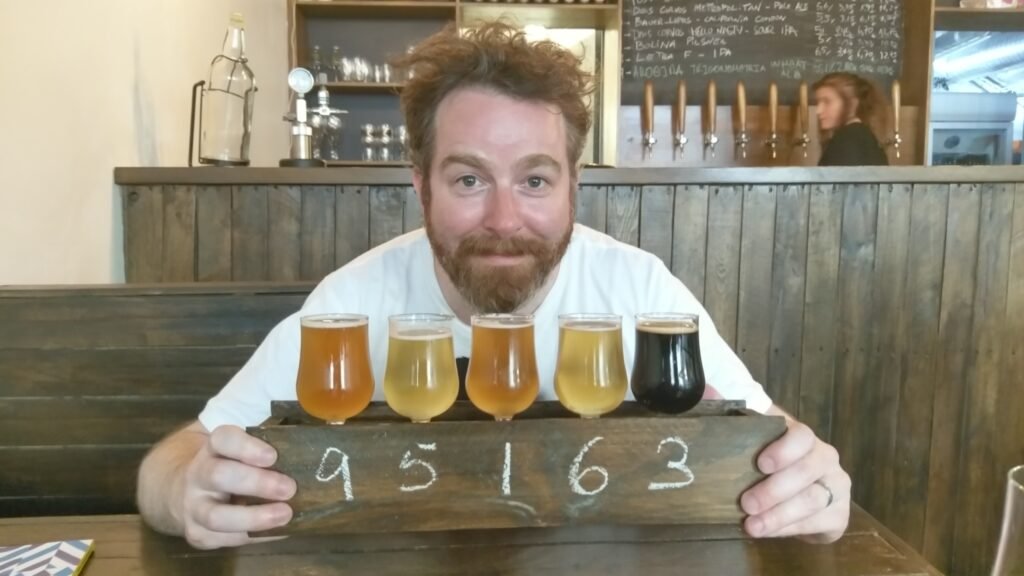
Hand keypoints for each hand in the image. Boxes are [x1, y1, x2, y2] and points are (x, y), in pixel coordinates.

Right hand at [180, 425, 296, 548]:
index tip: (272, 456)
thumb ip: (275, 438)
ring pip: (216, 516)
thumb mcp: (243, 447)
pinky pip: (225, 540)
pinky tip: (279, 531)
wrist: (185, 490)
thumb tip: (326, 427)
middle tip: (289, 488)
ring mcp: (194, 506)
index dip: (246, 447)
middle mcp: (198, 474)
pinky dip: (255, 537)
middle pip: (219, 475)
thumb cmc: (232, 464)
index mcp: (213, 448)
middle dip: (256, 483)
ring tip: (285, 515)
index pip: (223, 439)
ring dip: (253, 517)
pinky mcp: (198, 534)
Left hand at [740, 417, 850, 542]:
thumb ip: (734, 419)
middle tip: (746, 504)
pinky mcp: (839, 516)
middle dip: (774, 489)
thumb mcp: (753, 442)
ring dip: (779, 515)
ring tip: (752, 526)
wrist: (800, 502)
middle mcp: (825, 459)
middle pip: (807, 470)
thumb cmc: (772, 466)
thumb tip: (710, 391)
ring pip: (813, 500)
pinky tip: (768, 532)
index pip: (802, 436)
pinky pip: (817, 523)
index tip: (760, 464)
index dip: (783, 449)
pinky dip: (789, 529)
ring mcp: (837, 487)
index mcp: (804, 438)